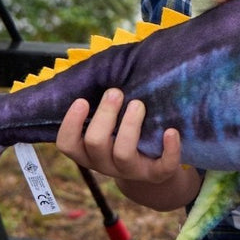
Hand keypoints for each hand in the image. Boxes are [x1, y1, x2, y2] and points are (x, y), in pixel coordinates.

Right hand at [57, 88, 182, 185]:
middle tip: (115, 92)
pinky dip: (169, 149)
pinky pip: (163, 166)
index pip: (67, 144)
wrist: (155, 168)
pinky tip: (171, 131)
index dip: (71, 124)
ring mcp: (131, 171)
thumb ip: (104, 104)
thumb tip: (104, 65)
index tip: (82, 100)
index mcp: (88, 152)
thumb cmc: (126, 135)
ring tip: (138, 104)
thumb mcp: (111, 124)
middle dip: (104, 115)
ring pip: (123, 153)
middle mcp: (105, 164)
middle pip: (95, 143)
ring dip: (130, 126)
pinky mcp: (158, 175)